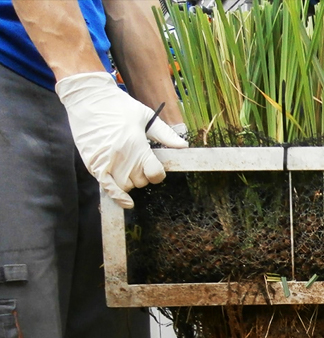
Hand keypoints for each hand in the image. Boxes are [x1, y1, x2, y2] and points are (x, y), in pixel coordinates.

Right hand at [55, 72, 187, 208]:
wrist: (87, 97)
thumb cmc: (118, 105)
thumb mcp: (146, 116)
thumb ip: (165, 135)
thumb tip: (184, 146)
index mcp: (137, 144)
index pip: (155, 174)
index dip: (158, 174)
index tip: (156, 168)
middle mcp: (121, 156)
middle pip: (140, 182)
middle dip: (143, 175)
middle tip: (139, 161)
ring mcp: (105, 161)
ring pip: (125, 186)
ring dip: (130, 181)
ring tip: (128, 167)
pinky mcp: (92, 163)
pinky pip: (106, 187)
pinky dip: (116, 196)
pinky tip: (126, 202)